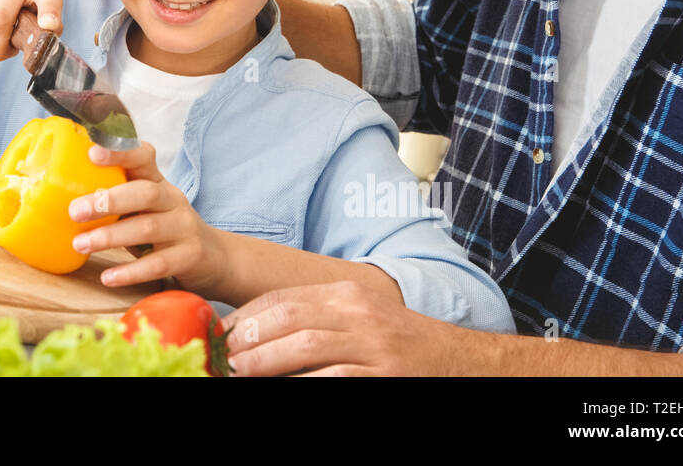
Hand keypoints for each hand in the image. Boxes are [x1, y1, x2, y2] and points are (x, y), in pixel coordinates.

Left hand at [68, 142, 226, 290]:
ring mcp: (183, 227)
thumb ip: (114, 196)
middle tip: (75, 211)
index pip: (143, 156)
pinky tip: (108, 276)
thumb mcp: (143, 205)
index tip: (92, 153)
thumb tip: (61, 193)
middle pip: (144, 193)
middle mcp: (172, 199)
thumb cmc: (162, 227)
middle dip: (108, 200)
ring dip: (111, 236)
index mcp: (157, 181)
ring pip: (148, 228)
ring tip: (81, 244)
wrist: (212, 257)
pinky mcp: (189, 256)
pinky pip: (158, 263)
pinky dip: (131, 271)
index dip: (119, 152)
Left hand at [223, 282, 468, 375]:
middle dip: (249, 338)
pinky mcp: (385, 377)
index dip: (246, 316)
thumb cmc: (400, 345)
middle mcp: (359, 314)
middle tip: (222, 357)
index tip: (221, 334)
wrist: (462, 363)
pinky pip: (335, 379)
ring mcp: (374, 347)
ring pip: (306, 347)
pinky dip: (303, 384)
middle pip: (289, 317)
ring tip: (239, 372)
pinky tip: (284, 388)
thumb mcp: (360, 319)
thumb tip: (258, 335)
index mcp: (347, 295)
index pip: (283, 297)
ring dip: (265, 362)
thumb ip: (316, 320)